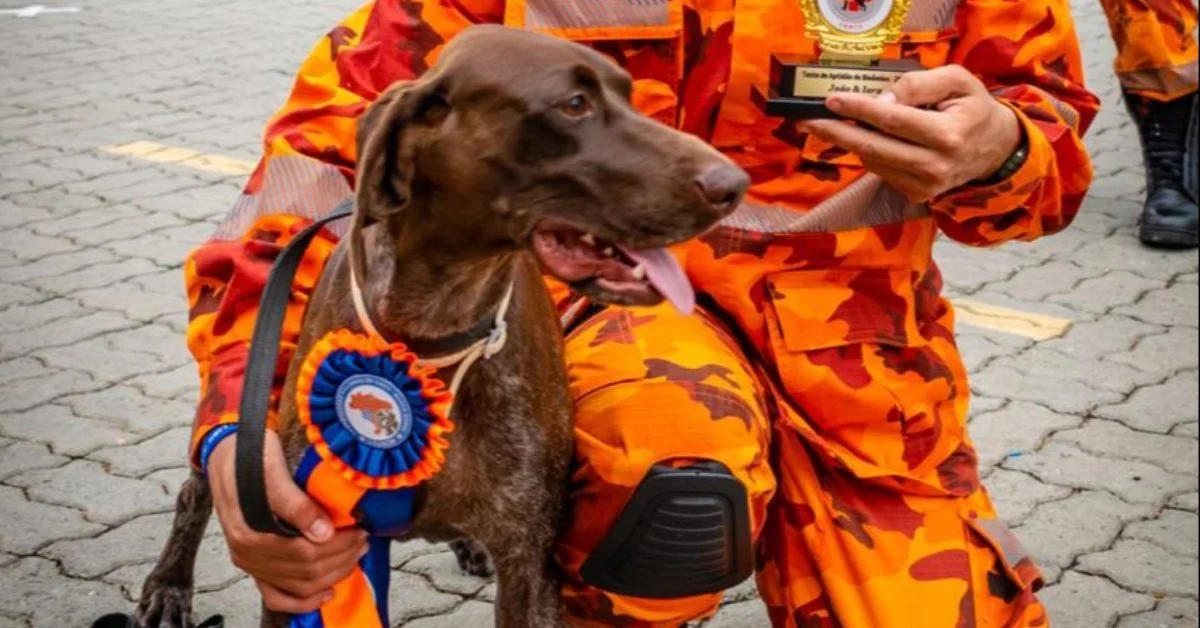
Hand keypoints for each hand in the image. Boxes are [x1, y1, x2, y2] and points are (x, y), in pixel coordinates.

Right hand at [207, 432, 367, 613]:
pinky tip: (326, 593)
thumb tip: (323, 534)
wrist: (226, 454)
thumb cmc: (246, 457)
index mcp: (248, 533)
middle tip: (363, 539)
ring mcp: (250, 562)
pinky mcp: (255, 564)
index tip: (360, 530)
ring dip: (331, 575)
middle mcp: (247, 554)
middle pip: (305, 572)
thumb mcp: (271, 470)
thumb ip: (295, 504)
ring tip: (354, 555)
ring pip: (297, 586)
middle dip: (341, 558)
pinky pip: (277, 596)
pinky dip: (302, 601)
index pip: (304, 554)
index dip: (338, 546)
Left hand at [801, 65, 1021, 201]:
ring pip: (873, 161)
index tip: (832, 100)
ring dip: (849, 141)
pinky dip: (868, 153)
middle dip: (837, 132)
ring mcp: (924, 186)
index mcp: (948, 137)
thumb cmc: (973, 108)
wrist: (995, 149)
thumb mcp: (958, 82)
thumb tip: (882, 99)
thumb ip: (920, 85)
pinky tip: (863, 138)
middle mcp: (935, 167)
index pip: (893, 121)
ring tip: (829, 123)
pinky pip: (880, 171)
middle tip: (807, 120)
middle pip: (874, 148)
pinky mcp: (915, 195)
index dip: (859, 109)